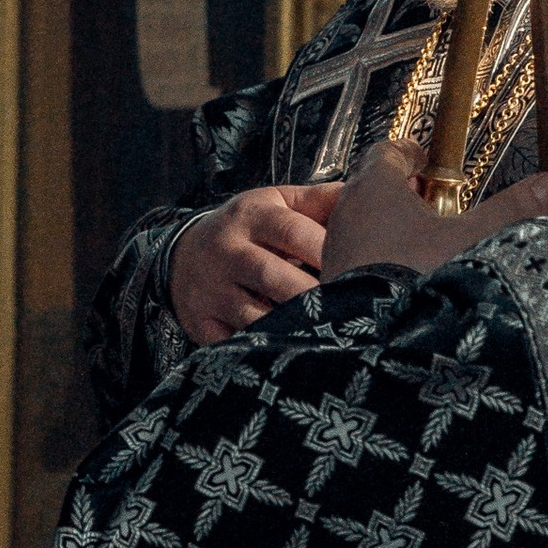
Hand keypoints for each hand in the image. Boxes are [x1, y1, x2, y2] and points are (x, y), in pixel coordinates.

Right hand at [170, 182, 342, 341]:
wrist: (182, 256)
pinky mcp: (201, 322)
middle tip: (346, 308)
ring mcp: (210, 289)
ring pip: (254, 315)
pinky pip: (233, 342)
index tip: (357, 268)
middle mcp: (227, 251)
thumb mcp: (276, 204)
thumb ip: (319, 201)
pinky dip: (261, 350)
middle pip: (272, 276)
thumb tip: (365, 196)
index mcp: (251, 216)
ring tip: (323, 333)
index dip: (325, 251)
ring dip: (291, 327)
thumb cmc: (246, 230)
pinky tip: (287, 351)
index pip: (292, 231)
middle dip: (311, 294)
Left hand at [318, 137, 547, 282]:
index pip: (388, 151)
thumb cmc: (420, 277)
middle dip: (405, 193)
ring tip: (427, 245)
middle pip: (374, 187)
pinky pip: (357, 258)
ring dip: (391, 228)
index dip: (411, 154)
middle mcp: (346, 212)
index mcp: (374, 186)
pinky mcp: (332, 283)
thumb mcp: (474, 239)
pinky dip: (379, 259)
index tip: (430, 162)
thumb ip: (512, 209)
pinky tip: (406, 279)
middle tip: (437, 205)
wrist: (375, 342)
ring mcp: (336, 249)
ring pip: (363, 224)